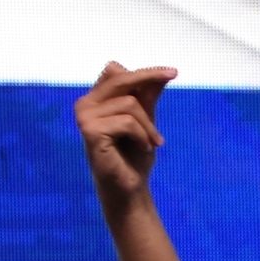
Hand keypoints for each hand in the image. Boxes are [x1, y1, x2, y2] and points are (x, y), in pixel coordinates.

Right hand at [75, 62, 177, 209]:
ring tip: (153, 142)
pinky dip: (142, 136)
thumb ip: (148, 97)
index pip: (116, 71)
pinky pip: (127, 122)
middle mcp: (86, 104)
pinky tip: (144, 148)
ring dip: (148, 125)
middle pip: (120, 78)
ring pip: (129, 103)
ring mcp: (86, 116)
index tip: (171, 72)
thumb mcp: (146, 121)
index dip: (142, 72)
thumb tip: (162, 74)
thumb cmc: (134, 157)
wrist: (130, 188)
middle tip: (173, 75)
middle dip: (148, 78)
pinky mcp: (91, 131)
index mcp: (96, 99)